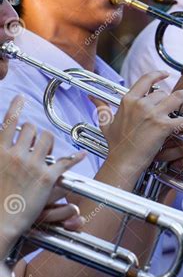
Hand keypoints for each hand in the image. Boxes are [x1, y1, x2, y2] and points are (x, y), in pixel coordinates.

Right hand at [0, 96, 84, 257]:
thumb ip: (0, 155)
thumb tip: (5, 148)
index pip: (8, 124)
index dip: (15, 108)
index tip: (20, 99)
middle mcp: (15, 155)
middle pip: (32, 129)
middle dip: (36, 132)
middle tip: (36, 142)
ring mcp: (32, 165)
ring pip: (48, 139)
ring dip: (50, 142)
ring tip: (49, 151)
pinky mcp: (47, 178)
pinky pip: (65, 161)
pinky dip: (74, 157)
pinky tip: (80, 154)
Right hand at [93, 72, 182, 176]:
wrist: (123, 161)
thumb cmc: (115, 146)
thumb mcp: (105, 124)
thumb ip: (102, 109)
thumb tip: (93, 99)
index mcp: (128, 101)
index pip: (145, 80)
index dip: (157, 75)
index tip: (165, 74)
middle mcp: (141, 104)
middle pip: (163, 92)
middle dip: (172, 96)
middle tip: (182, 97)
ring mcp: (152, 115)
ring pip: (176, 98)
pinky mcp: (163, 127)